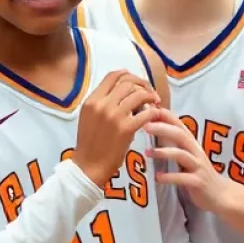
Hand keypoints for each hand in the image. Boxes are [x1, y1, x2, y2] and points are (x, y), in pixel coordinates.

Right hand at [74, 72, 160, 187]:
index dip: (129, 75)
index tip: (138, 82)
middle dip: (143, 85)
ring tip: (155, 104)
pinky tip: (155, 116)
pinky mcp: (126, 128)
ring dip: (151, 97)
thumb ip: (103, 102)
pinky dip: (154, 112)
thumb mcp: (90, 117)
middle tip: (151, 94)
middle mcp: (101, 105)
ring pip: (139, 94)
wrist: (88, 167)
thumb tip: (125, 90)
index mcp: (91, 100)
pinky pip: (147, 113)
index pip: (113, 76)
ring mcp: (114, 116)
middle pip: (129, 82)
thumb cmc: (91, 143)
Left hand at [147, 108, 229, 212]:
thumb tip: (158, 134)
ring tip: (148, 152)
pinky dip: (169, 177)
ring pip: (181, 155)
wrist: (220, 194)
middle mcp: (197, 152)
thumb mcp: (190, 157)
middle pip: (181, 136)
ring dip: (164, 152)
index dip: (168, 117)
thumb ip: (177, 146)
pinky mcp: (198, 182)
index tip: (152, 109)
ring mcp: (198, 167)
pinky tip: (158, 177)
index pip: (181, 126)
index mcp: (193, 145)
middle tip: (146, 125)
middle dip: (164, 129)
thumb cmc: (200, 174)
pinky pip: (183, 178)